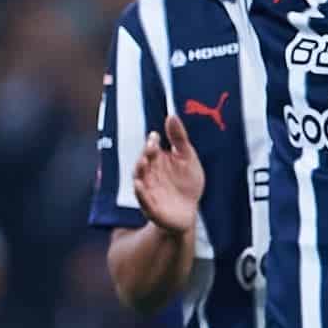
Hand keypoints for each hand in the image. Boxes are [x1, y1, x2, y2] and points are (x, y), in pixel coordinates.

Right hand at [130, 116, 203, 234]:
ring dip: (139, 171)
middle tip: (151, 147)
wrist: (188, 212)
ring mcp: (149, 191)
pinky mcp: (151, 208)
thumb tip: (172, 115)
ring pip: (140, 179)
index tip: (156, 136)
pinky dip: (140, 193)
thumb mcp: (187, 158)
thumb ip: (179, 138)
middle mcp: (150, 174)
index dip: (152, 143)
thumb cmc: (186, 183)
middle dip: (145, 155)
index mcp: (157, 161)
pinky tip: (139, 186)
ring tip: (142, 163)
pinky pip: (143, 200)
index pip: (151, 149)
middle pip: (143, 162)